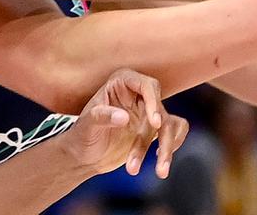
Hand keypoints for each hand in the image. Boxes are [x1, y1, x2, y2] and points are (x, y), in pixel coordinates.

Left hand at [62, 69, 188, 178]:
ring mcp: (147, 112)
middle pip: (159, 109)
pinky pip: (175, 131)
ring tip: (160, 172)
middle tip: (157, 156)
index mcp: (121, 83)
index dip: (153, 102)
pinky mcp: (154, 129)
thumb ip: (102, 117)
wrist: (84, 156)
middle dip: (158, 135)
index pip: (146, 85)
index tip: (155, 124)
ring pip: (169, 125)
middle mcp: (137, 94)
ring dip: (166, 149)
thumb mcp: (86, 125)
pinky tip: (162, 161)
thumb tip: (124, 117)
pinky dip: (173, 145)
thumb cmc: (81, 135)